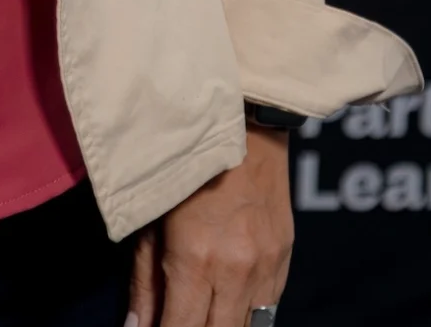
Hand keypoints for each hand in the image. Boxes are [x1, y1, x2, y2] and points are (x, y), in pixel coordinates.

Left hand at [129, 124, 292, 326]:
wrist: (243, 124)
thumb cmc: (183, 165)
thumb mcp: (150, 220)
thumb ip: (144, 281)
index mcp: (196, 260)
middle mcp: (237, 271)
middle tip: (180, 318)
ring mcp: (267, 267)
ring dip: (223, 325)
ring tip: (203, 312)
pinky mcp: (285, 259)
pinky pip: (268, 307)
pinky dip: (246, 312)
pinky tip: (228, 302)